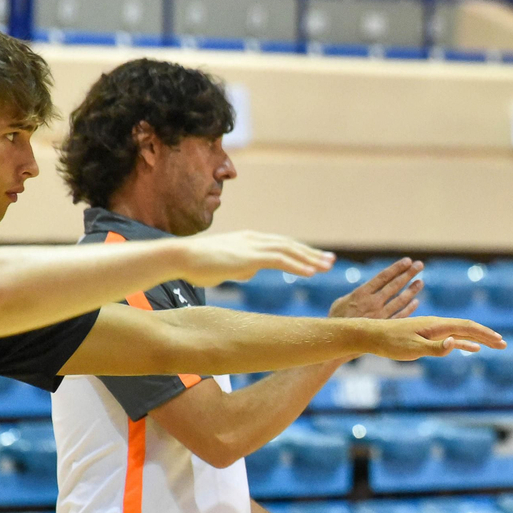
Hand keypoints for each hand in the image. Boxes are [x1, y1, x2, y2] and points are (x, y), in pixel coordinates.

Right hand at [179, 230, 335, 284]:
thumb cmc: (198, 264)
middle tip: (331, 260)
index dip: (300, 251)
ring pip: (289, 251)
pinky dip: (297, 265)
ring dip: (310, 259)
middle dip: (311, 253)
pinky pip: (279, 260)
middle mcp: (254, 239)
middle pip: (289, 245)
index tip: (316, 259)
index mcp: (249, 240)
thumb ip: (241, 266)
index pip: (281, 244)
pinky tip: (311, 272)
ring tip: (327, 267)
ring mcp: (252, 246)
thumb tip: (251, 271)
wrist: (181, 257)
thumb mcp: (226, 266)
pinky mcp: (249, 256)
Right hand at [329, 258, 422, 319]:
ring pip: (400, 300)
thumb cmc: (337, 319)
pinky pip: (400, 316)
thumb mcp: (341, 301)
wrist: (338, 341)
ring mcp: (380, 315)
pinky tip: (415, 302)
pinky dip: (409, 309)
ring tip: (420, 282)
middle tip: (420, 265)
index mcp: (361, 293)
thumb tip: (368, 288)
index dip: (397, 268)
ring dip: (411, 290)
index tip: (407, 260)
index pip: (383, 277)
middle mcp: (373, 302)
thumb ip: (357, 293)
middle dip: (408, 274)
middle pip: (395, 285)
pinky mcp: (384, 327)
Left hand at [363, 317, 506, 359]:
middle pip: (468, 328)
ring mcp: (433, 330)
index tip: (500, 341)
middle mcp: (437, 325)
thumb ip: (435, 348)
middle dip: (487, 336)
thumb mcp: (412, 348)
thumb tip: (456, 343)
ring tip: (494, 346)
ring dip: (478, 339)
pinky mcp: (427, 337)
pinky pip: (451, 339)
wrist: (372, 336)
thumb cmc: (390, 343)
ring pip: (461, 333)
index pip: (467, 327)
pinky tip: (472, 349)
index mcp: (436, 325)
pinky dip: (464, 343)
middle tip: (504, 345)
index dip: (484, 334)